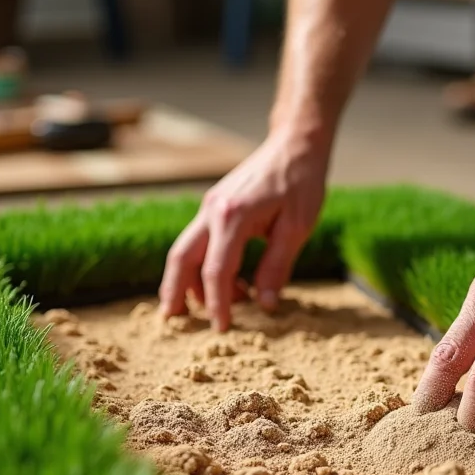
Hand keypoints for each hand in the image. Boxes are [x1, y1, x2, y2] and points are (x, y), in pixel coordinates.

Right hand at [159, 131, 327, 330]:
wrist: (295, 145)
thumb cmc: (300, 184)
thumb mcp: (297, 228)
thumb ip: (277, 267)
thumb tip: (264, 305)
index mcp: (233, 217)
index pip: (216, 271)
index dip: (218, 304)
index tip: (222, 329)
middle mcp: (213, 210)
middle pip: (181, 258)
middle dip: (174, 292)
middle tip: (173, 321)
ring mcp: (210, 206)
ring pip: (186, 249)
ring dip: (190, 280)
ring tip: (210, 307)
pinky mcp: (216, 205)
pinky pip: (200, 240)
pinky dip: (204, 264)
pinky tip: (229, 282)